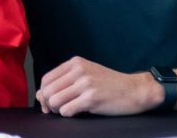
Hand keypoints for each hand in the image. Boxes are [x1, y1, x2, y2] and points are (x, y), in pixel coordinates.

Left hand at [36, 57, 162, 115]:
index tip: (47, 102)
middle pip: (48, 90)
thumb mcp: (87, 75)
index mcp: (75, 63)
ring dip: (57, 110)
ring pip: (55, 101)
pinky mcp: (92, 99)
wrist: (136, 90)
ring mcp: (85, 84)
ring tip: (66, 110)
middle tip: (56, 110)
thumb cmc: (110, 84)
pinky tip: (76, 113)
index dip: (43, 93)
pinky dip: (67, 114)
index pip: (46, 78)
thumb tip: (40, 95)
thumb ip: (65, 81)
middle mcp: (78, 71)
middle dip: (48, 103)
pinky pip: (67, 110)